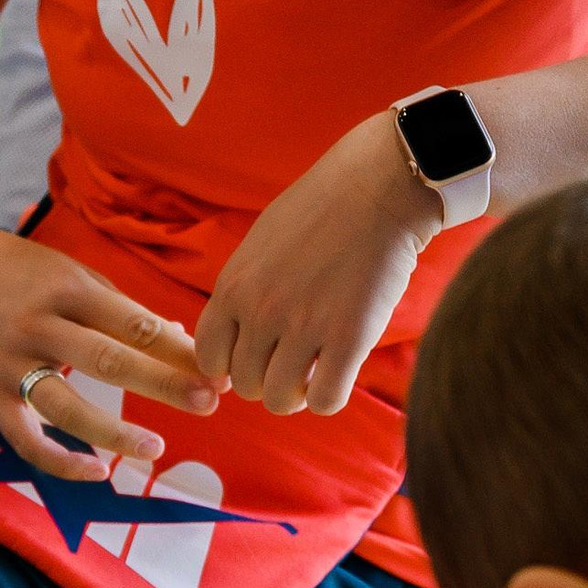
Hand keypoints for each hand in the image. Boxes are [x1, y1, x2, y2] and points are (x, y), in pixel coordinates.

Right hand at [0, 216, 216, 481]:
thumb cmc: (25, 272)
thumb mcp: (75, 275)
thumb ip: (124, 311)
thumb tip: (183, 344)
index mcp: (67, 290)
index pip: (133, 324)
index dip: (178, 350)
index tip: (215, 370)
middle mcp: (37, 326)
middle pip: (108, 361)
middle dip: (163, 384)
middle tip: (209, 402)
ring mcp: (10, 364)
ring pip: (66, 406)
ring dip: (115, 432)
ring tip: (156, 448)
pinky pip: (25, 439)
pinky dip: (59, 462)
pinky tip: (98, 473)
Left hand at [196, 111, 442, 414]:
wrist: (378, 187)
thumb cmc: (321, 212)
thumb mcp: (259, 246)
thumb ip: (243, 291)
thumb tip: (234, 339)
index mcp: (233, 287)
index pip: (209, 358)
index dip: (230, 369)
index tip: (255, 360)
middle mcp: (261, 310)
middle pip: (245, 384)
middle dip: (267, 381)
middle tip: (293, 363)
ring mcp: (304, 325)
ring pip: (280, 400)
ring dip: (298, 395)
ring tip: (315, 372)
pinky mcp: (349, 337)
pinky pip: (326, 400)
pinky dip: (330, 397)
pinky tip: (339, 373)